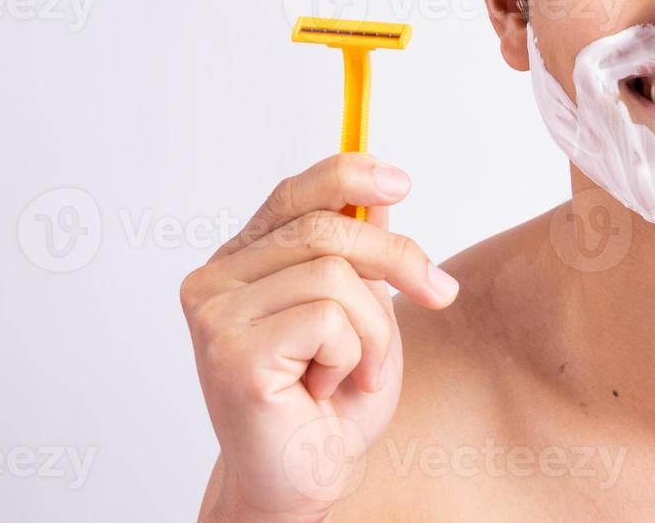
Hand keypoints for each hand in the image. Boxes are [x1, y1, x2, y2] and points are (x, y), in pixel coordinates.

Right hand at [180, 153, 458, 521]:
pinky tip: (327, 388)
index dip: (349, 174)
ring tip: (358, 371)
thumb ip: (360, 255)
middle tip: (438, 293)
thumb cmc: (329, 403)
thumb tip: (381, 193)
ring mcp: (216, 316)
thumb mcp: (362, 313)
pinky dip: (353, 354)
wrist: (302, 480)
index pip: (294, 194)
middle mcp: (216, 281)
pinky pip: (329, 319)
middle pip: (327, 228)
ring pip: (336, 274)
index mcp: (242, 262)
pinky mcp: (232, 353)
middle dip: (398, 258)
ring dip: (374, 329)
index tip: (402, 182)